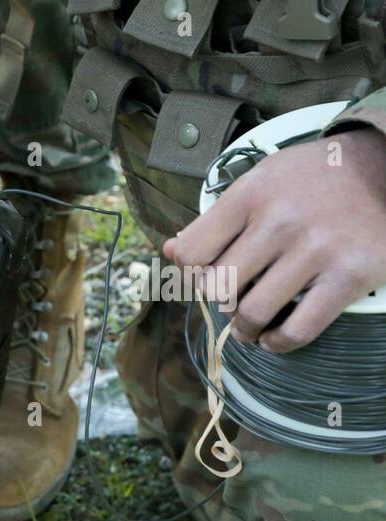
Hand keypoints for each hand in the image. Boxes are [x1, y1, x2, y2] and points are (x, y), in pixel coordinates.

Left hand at [164, 127, 385, 351]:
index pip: (191, 254)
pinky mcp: (351, 276)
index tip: (205, 276)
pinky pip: (299, 329)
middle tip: (232, 300)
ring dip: (243, 329)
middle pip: (217, 288)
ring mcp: (317, 250)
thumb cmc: (316, 178)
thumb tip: (169, 252)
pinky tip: (273, 338)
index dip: (189, 274)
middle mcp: (281, 222)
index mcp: (252, 194)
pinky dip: (278, 343)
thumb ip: (217, 218)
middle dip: (219, 301)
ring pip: (251, 313)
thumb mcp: (263, 180)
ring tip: (249, 326)